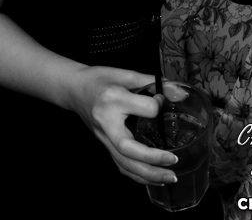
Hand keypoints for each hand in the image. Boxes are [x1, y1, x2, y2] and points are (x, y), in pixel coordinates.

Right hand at [71, 67, 177, 185]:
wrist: (73, 88)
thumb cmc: (100, 78)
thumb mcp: (125, 74)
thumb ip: (151, 82)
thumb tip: (178, 92)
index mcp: (114, 99)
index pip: (145, 109)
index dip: (159, 104)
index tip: (162, 99)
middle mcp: (107, 122)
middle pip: (130, 149)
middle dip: (154, 159)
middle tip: (174, 160)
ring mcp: (103, 137)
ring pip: (124, 164)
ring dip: (148, 175)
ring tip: (170, 177)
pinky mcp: (103, 145)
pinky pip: (120, 166)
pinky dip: (138, 176)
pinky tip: (153, 178)